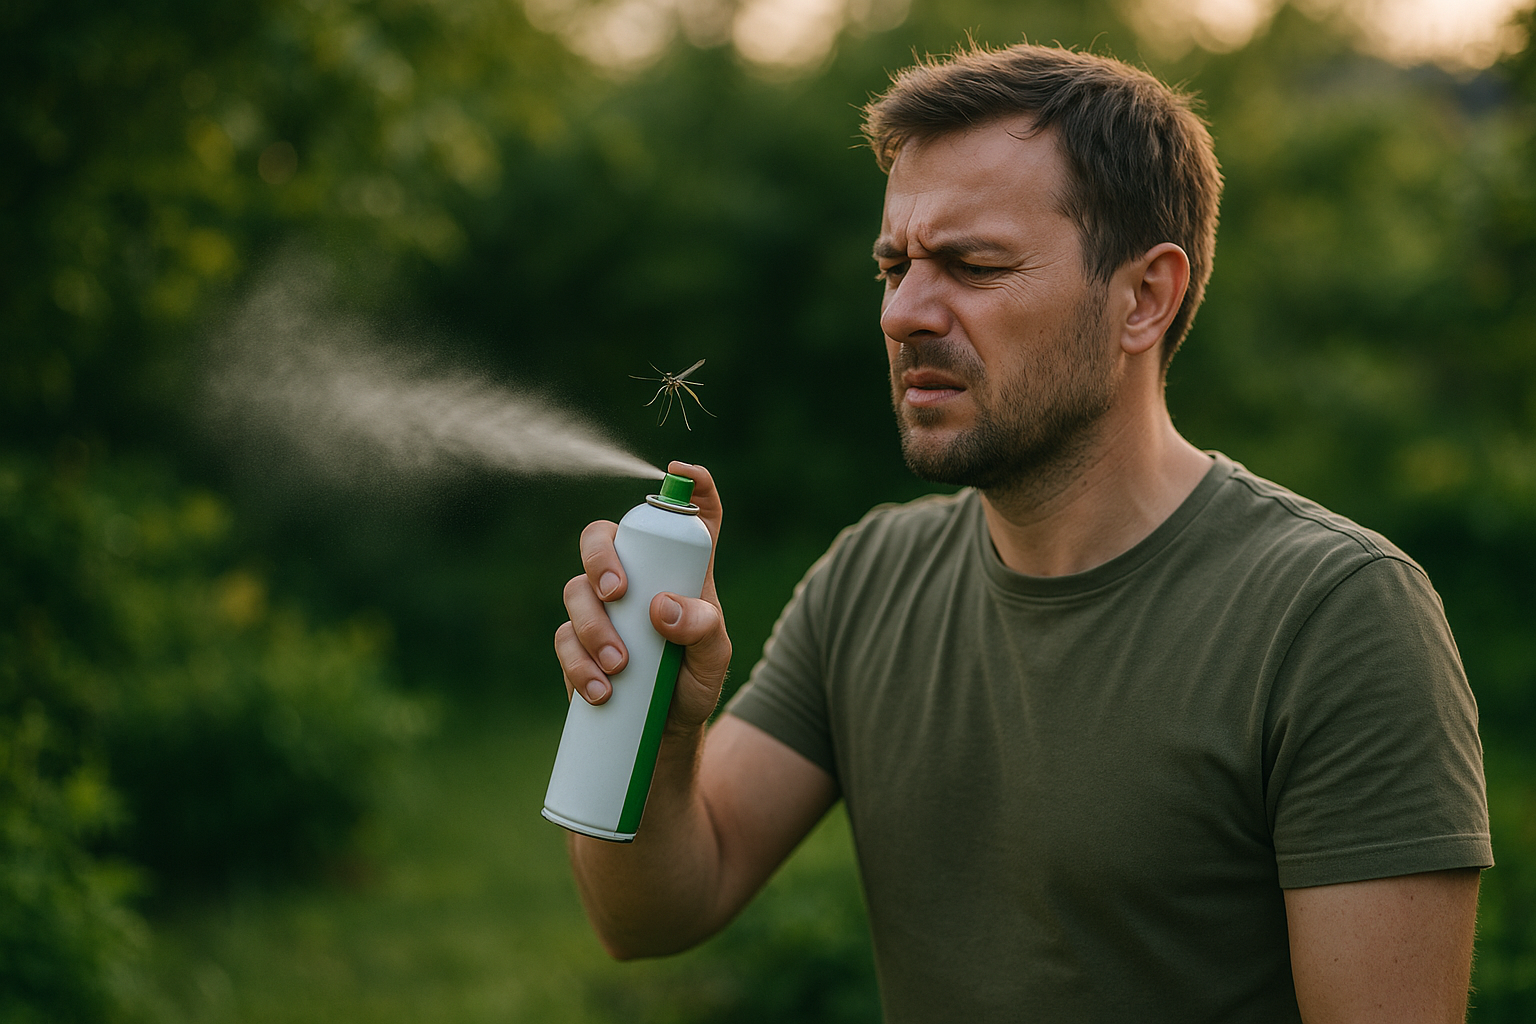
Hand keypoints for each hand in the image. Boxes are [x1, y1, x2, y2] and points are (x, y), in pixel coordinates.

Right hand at [553, 461, 731, 735]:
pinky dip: (579, 662)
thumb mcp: (715, 659)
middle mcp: (637, 578)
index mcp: (681, 570)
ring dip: (592, 624)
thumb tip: (661, 608)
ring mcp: (601, 608)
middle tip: (617, 593)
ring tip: (619, 665)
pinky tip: (601, 689)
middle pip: (605, 537)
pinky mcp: (575, 642)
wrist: (660, 737)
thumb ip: (703, 629)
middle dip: (602, 557)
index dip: (691, 486)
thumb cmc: (694, 685)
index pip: (691, 516)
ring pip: (577, 589)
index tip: (681, 473)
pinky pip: (563, 637)